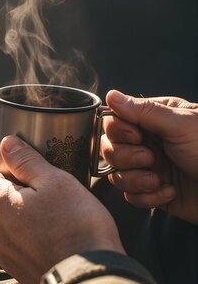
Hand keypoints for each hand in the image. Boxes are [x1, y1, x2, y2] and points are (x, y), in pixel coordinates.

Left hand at [0, 135, 123, 282]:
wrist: (88, 277)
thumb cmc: (76, 225)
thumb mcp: (55, 181)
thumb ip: (26, 161)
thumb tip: (6, 144)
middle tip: (16, 177)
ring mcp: (2, 250)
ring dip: (2, 208)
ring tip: (28, 202)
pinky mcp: (14, 266)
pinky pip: (6, 241)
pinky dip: (13, 229)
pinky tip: (35, 228)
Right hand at [101, 90, 197, 223]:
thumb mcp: (181, 126)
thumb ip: (144, 111)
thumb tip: (112, 95)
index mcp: (155, 120)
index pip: (114, 120)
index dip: (118, 131)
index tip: (136, 137)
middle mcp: (149, 142)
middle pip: (109, 148)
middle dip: (125, 157)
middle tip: (150, 159)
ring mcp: (150, 168)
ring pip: (116, 173)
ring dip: (135, 180)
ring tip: (158, 180)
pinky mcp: (153, 192)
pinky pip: (129, 196)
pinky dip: (147, 197)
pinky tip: (169, 192)